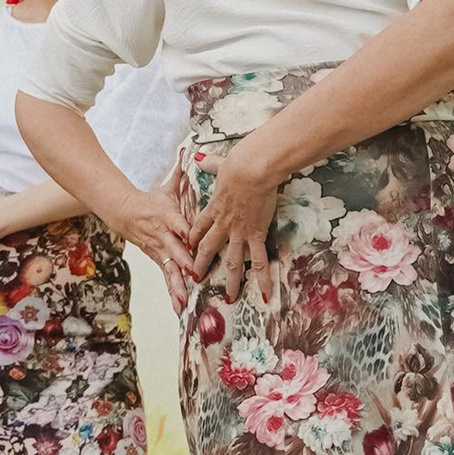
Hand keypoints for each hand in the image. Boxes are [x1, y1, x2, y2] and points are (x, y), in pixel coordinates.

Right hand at [113, 175, 200, 311]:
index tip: (193, 238)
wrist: (123, 213)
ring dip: (177, 285)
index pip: (178, 224)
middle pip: (174, 250)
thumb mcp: (166, 187)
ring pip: (170, 269)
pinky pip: (167, 278)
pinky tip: (180, 308)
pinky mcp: (158, 261)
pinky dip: (173, 293)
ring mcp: (159, 251)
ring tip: (186, 299)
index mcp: (167, 216)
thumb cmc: (152, 200)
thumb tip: (191, 151)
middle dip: (184, 263)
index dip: (186, 231)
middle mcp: (163, 236)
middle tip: (194, 273)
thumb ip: (181, 173)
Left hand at [187, 144, 286, 310]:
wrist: (252, 170)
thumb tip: (199, 156)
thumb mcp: (220, 164)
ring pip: (232, 262)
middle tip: (197, 279)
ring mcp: (239, 232)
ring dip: (230, 281)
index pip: (199, 226)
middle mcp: (223, 224)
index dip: (193, 238)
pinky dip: (261, 279)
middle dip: (202, 265)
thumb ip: (210, 164)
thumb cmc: (239, 164)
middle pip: (208, 249)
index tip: (190, 247)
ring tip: (229, 298)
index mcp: (214, 207)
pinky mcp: (256, 234)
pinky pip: (259, 261)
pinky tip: (264, 295)